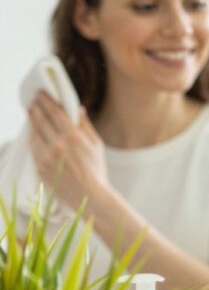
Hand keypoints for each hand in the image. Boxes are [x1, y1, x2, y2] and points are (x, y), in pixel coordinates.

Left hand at [27, 91, 110, 212]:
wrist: (90, 196)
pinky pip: (33, 147)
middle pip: (42, 120)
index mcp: (74, 137)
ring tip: (31, 112)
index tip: (41, 93)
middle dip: (36, 108)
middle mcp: (58, 145)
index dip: (47, 101)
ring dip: (32, 120)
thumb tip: (78, 108)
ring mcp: (47, 156)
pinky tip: (33, 131)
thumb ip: (85, 125)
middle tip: (33, 100)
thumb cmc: (97, 170)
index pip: (55, 113)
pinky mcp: (40, 166)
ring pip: (35, 133)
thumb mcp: (97, 146)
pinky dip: (32, 137)